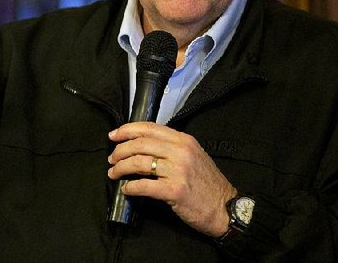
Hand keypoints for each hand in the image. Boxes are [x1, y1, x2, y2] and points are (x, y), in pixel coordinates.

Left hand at [107, 122, 235, 236]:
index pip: (149, 128)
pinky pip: (144, 185)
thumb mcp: (194, 156)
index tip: (113, 135)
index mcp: (184, 140)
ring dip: (121, 168)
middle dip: (120, 150)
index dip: (127, 130)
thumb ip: (172, 147)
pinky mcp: (174, 191)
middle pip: (140, 144)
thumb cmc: (208, 184)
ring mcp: (178, 171)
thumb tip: (142, 145)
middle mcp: (180, 151)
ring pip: (139, 163)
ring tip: (113, 173)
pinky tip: (126, 189)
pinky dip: (131, 187)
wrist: (225, 209)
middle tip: (112, 158)